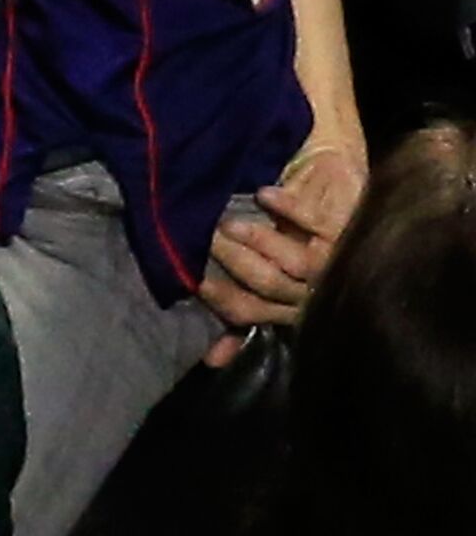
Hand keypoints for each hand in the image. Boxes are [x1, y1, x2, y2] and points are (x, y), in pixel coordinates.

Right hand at [200, 139, 365, 366]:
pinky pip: (314, 220)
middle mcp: (312, 289)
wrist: (328, 175)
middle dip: (234, 261)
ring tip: (229, 221)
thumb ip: (236, 313)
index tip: (194, 278)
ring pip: (294, 261)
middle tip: (206, 237)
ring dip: (259, 241)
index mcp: (288, 304)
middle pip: (270, 284)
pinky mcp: (342, 225)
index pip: (250, 311)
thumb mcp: (260, 271)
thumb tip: (211, 361)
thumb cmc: (287, 229)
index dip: (222, 299)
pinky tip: (263, 195)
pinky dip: (288, 208)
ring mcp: (331, 258)